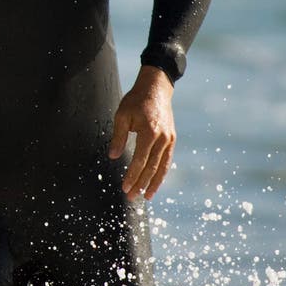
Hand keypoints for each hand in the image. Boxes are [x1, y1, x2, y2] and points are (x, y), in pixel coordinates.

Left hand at [109, 65, 176, 198]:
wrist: (156, 88)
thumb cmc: (136, 101)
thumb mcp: (122, 115)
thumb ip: (118, 137)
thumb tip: (113, 157)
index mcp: (149, 131)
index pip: (140, 160)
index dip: (132, 176)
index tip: (125, 187)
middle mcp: (162, 138)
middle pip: (151, 167)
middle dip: (141, 184)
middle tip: (131, 197)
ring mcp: (169, 139)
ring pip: (162, 167)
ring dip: (154, 183)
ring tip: (146, 197)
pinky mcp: (172, 139)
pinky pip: (167, 160)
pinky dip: (161, 173)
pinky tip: (154, 183)